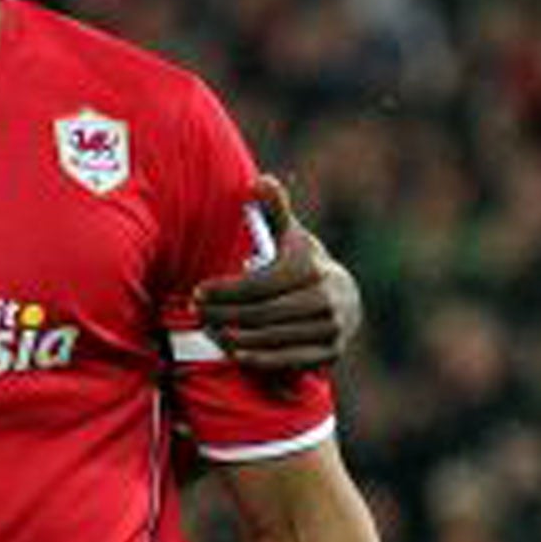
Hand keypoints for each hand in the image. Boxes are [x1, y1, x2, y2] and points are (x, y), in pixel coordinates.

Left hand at [195, 174, 361, 369]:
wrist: (344, 300)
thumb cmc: (302, 265)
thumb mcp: (290, 236)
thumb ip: (274, 211)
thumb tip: (260, 181)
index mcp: (312, 268)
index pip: (260, 284)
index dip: (226, 290)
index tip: (198, 291)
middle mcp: (326, 298)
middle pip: (262, 313)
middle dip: (223, 314)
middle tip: (196, 312)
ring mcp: (332, 327)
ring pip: (272, 338)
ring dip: (235, 338)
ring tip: (209, 331)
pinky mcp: (331, 352)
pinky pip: (289, 360)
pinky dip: (260, 359)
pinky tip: (234, 352)